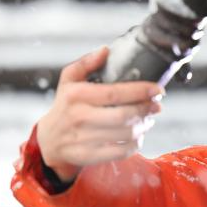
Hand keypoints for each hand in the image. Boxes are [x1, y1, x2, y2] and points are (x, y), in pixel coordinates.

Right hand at [36, 46, 163, 182]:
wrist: (48, 140)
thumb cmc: (65, 106)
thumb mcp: (69, 81)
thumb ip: (86, 63)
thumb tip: (106, 50)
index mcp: (77, 95)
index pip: (115, 93)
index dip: (140, 91)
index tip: (158, 90)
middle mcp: (79, 117)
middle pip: (123, 115)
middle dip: (146, 110)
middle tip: (157, 106)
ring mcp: (83, 139)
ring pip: (125, 134)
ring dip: (143, 126)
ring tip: (148, 119)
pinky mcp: (88, 156)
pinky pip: (120, 152)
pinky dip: (135, 144)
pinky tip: (138, 136)